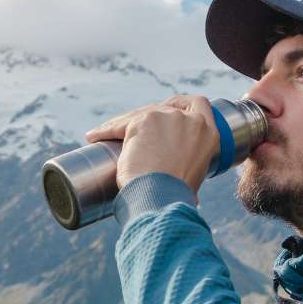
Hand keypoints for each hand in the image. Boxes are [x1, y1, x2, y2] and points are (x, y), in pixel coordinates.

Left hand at [84, 95, 219, 193]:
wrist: (161, 198)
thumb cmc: (175, 197)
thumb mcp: (193, 179)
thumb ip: (191, 177)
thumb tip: (192, 200)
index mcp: (208, 132)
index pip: (197, 104)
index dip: (180, 104)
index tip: (165, 110)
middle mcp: (190, 120)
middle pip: (162, 108)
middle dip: (143, 118)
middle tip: (128, 132)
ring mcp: (167, 117)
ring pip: (138, 114)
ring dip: (121, 124)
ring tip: (105, 136)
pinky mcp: (143, 121)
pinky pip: (119, 125)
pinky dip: (104, 131)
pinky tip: (94, 137)